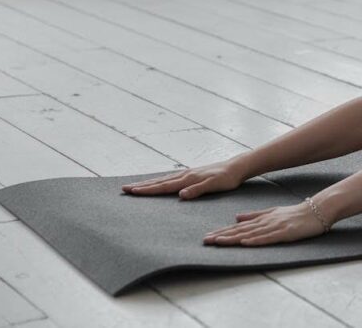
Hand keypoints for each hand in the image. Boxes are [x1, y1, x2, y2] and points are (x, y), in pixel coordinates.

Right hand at [121, 158, 248, 199]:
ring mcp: (188, 174)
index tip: (131, 191)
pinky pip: (171, 178)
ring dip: (149, 183)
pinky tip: (158, 182)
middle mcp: (185, 175)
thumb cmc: (227, 179)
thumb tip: (180, 195)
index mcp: (188, 179)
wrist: (236, 167)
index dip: (147, 190)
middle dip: (142, 186)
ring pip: (164, 179)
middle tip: (124, 189)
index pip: (163, 186)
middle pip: (159, 182)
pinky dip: (161, 180)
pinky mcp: (192, 174)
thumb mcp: (214, 186)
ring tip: (135, 186)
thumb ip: (198, 190)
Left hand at [203, 202, 328, 246]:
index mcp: (262, 218)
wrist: (317, 210)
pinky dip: (256, 241)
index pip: (238, 227)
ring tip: (219, 242)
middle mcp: (265, 222)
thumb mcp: (273, 212)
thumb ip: (254, 215)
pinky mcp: (285, 233)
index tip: (208, 237)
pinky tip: (245, 243)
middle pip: (240, 231)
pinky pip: (268, 238)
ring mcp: (275, 227)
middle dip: (222, 236)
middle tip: (206, 241)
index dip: (223, 232)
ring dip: (234, 239)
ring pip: (250, 234)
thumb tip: (236, 217)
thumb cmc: (295, 213)